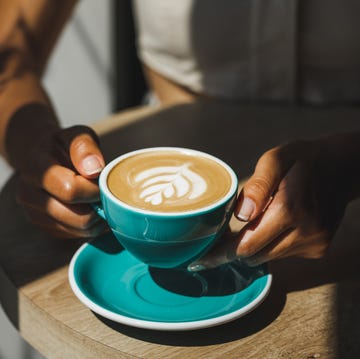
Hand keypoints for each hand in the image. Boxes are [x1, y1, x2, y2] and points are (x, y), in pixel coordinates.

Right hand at [15, 125, 107, 237]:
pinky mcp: (43, 225)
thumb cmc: (64, 146)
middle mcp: (28, 193)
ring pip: (78, 229)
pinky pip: (75, 235)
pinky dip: (90, 226)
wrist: (42, 156)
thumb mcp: (76, 135)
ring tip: (101, 201)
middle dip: (99, 206)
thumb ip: (85, 147)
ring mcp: (33, 212)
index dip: (94, 189)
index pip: (70, 190)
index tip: (102, 181)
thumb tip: (94, 169)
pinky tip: (92, 208)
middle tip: (106, 194)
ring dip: (97, 218)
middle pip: (77, 216)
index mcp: (35, 167)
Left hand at [188, 135, 358, 270]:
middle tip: (220, 239)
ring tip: (251, 224)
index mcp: (290, 209)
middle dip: (235, 249)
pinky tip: (274, 224)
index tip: (202, 260)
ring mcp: (314, 243)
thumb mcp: (276, 159)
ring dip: (255, 244)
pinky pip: (284, 254)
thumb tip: (241, 215)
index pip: (248, 245)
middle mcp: (305, 231)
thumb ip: (258, 185)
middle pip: (256, 255)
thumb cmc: (302, 160)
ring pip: (269, 256)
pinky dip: (272, 243)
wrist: (341, 167)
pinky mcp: (319, 248)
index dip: (222, 253)